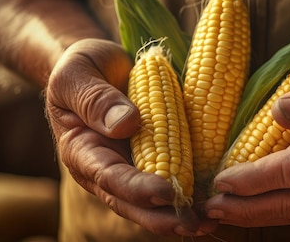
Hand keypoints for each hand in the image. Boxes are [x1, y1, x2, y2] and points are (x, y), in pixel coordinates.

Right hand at [45, 38, 214, 235]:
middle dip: (162, 216)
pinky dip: (188, 196)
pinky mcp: (151, 160)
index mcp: (82, 150)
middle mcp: (105, 168)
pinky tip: (212, 202)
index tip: (166, 192)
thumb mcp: (77, 74)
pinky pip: (168, 182)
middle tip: (194, 223)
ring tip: (209, 221)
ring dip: (178, 215)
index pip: (108, 176)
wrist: (96, 65)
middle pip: (131, 202)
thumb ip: (95, 99)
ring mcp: (129, 167)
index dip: (137, 188)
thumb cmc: (81, 67)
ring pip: (150, 203)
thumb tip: (126, 124)